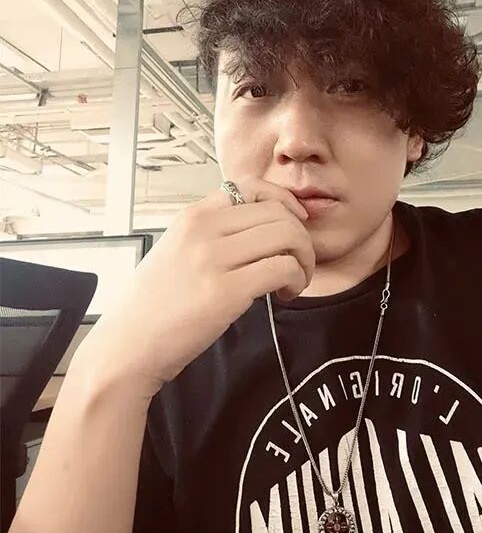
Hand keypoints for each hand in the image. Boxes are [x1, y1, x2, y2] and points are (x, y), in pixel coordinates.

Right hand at [73, 177, 314, 398]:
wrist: (126, 346)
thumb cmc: (154, 305)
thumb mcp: (176, 249)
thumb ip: (212, 233)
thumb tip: (261, 229)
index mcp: (192, 216)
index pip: (251, 186)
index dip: (284, 201)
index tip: (295, 222)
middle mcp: (203, 229)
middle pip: (278, 212)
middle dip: (302, 237)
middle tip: (299, 264)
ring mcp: (214, 259)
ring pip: (288, 236)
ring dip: (304, 259)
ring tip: (294, 281)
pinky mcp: (226, 292)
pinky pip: (283, 268)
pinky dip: (296, 279)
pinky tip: (284, 295)